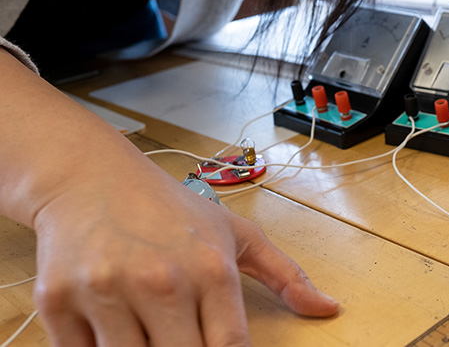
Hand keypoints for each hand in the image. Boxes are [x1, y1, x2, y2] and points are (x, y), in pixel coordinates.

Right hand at [30, 167, 337, 345]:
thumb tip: (330, 309)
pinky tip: (110, 327)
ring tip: (150, 328)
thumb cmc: (170, 209)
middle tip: (181, 334)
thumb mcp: (235, 233)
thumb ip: (286, 275)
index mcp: (211, 269)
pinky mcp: (58, 301)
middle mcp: (161, 282)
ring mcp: (107, 292)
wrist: (90, 177)